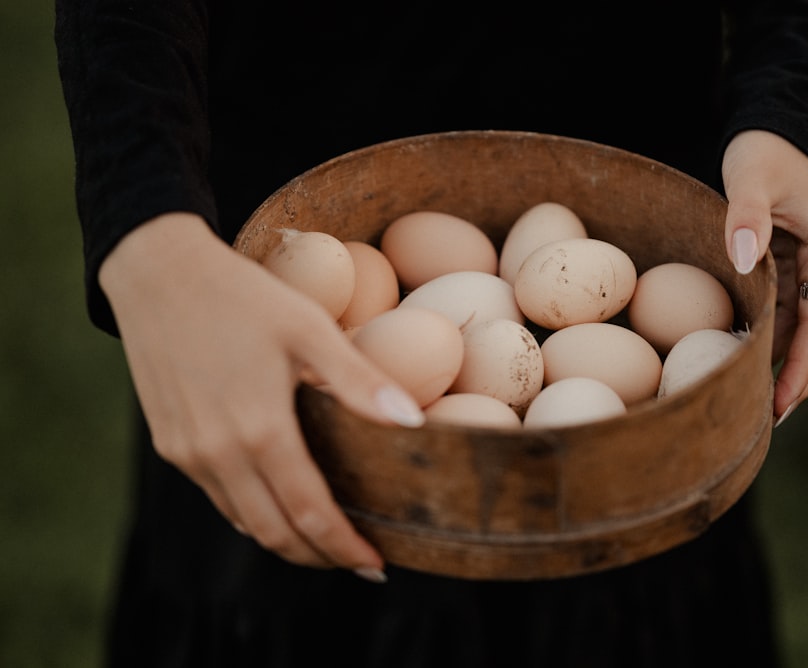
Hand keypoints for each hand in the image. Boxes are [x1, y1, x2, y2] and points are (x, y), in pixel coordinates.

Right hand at [99, 212, 423, 576]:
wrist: (158, 273)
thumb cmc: (244, 297)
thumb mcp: (309, 328)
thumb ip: (360, 381)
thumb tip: (415, 423)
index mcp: (260, 430)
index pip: (309, 514)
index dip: (345, 548)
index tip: (376, 565)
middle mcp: (218, 454)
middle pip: (275, 534)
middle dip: (320, 557)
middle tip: (358, 562)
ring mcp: (188, 453)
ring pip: (244, 522)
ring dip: (287, 541)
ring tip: (326, 540)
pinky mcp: (171, 444)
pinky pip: (219, 498)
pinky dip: (254, 514)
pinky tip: (279, 503)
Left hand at [721, 130, 807, 424]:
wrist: (773, 140)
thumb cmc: (763, 156)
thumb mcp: (750, 176)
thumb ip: (744, 214)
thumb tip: (743, 261)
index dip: (804, 364)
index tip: (783, 400)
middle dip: (802, 381)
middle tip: (766, 420)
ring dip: (787, 371)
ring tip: (752, 407)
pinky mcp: (795, 280)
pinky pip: (788, 324)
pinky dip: (773, 350)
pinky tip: (744, 370)